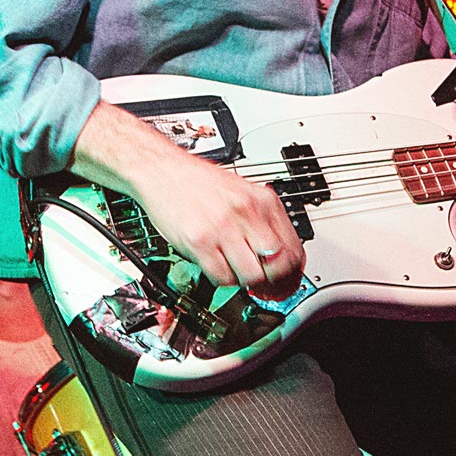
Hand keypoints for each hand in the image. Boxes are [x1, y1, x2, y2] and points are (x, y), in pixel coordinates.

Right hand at [132, 149, 305, 297]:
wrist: (163, 170)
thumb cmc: (199, 183)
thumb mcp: (243, 193)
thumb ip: (262, 220)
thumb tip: (279, 253)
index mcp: (263, 200)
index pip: (293, 249)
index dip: (291, 273)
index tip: (284, 282)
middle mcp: (247, 213)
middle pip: (276, 265)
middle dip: (270, 281)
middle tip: (262, 285)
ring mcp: (223, 227)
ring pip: (251, 276)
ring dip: (244, 281)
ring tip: (235, 271)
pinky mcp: (199, 241)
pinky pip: (222, 277)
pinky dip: (222, 279)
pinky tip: (217, 266)